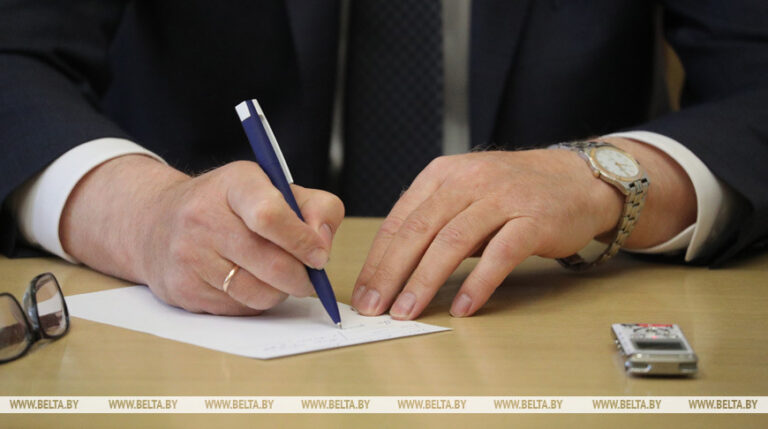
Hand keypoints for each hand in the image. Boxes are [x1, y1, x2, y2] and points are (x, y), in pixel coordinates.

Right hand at [61, 155, 343, 314]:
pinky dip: (254, 302)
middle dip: (301, 277)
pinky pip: (238, 309)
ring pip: (258, 293)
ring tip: (277, 278)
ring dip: (280, 292)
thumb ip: (315, 208)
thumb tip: (323, 244)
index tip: (319, 255)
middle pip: (272, 263)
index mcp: (234, 183)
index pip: (270, 215)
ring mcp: (188, 254)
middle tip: (308, 277)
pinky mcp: (182, 288)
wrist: (156, 222)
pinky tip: (248, 283)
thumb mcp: (273, 189)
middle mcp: (204, 216)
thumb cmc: (229, 206)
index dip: (302, 240)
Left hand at [350, 138, 695, 319]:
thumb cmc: (514, 192)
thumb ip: (433, 220)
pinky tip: (461, 307)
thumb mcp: (464, 193)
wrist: (577, 180)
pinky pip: (499, 255)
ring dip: (424, 281)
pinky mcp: (532, 219)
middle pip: (418, 230)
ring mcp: (501, 198)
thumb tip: (392, 267)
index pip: (399, 220)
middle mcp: (468, 181)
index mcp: (442, 174)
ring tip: (408, 311)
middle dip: (391, 273)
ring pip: (452, 242)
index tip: (364, 292)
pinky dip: (477, 283)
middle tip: (375, 307)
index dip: (377, 259)